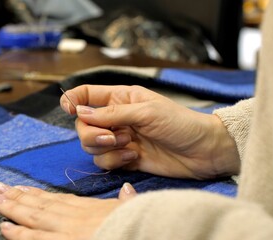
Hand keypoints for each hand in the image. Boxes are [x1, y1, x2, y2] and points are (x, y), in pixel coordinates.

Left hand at [0, 182, 135, 239]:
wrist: (137, 231)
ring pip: (34, 218)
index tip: (21, 188)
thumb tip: (127, 188)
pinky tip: (5, 227)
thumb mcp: (134, 212)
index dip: (37, 194)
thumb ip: (126, 202)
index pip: (58, 199)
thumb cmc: (137, 226)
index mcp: (90, 209)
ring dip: (12, 208)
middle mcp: (75, 217)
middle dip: (16, 196)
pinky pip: (37, 239)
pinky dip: (20, 234)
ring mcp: (67, 230)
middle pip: (40, 205)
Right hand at [60, 85, 239, 179]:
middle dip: (92, 133)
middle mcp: (115, 118)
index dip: (72, 99)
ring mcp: (118, 139)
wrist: (202, 152)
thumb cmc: (180, 123)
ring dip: (106, 148)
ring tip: (129, 146)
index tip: (69, 109)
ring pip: (91, 145)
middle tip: (113, 137)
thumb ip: (112, 112)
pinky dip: (115, 160)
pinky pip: (103, 161)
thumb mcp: (147, 111)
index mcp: (120, 98)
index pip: (87, 94)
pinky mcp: (123, 158)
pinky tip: (135, 157)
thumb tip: (80, 112)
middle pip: (83, 125)